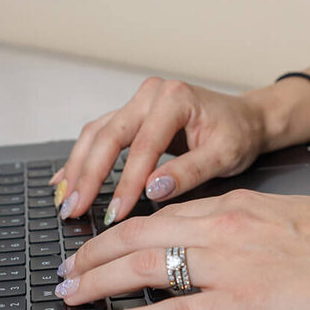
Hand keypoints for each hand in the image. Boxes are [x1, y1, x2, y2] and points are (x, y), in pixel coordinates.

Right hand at [50, 77, 268, 224]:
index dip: (125, 184)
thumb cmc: (236, 135)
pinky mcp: (131, 115)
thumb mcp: (224, 156)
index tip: (114, 214)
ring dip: (77, 168)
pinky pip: (99, 136)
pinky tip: (66, 180)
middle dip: (87, 176)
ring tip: (65, 201)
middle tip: (74, 209)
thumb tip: (152, 190)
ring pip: (96, 134)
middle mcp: (150, 95)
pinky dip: (82, 159)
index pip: (142, 147)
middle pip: (107, 136)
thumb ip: (188, 172)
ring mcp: (138, 102)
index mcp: (174, 99)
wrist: (244, 119)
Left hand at [54, 190, 309, 309]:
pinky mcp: (247, 303)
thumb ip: (252, 231)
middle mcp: (225, 226)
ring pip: (144, 268)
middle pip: (138, 236)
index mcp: (238, 206)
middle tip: (62, 272)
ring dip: (95, 283)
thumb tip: (222, 247)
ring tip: (66, 296)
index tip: (94, 246)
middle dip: (91, 255)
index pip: (160, 215)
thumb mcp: (295, 222)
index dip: (118, 232)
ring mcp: (233, 264)